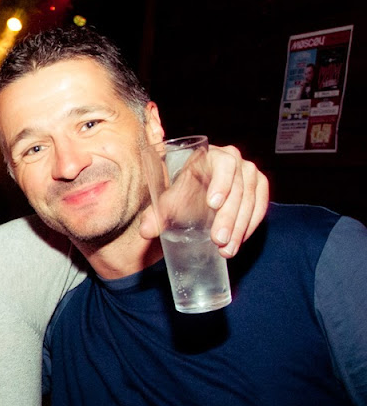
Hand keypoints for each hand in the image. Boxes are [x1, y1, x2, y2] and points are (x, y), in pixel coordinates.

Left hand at [140, 144, 268, 256]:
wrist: (196, 190)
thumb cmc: (182, 192)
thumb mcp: (168, 200)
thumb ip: (155, 215)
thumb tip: (146, 231)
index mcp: (210, 155)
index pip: (223, 163)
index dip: (221, 182)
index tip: (213, 204)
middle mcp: (234, 159)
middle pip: (238, 188)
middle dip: (229, 217)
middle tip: (218, 240)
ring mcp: (249, 173)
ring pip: (251, 200)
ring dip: (240, 227)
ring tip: (226, 250)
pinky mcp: (259, 187)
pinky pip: (260, 206)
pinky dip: (251, 225)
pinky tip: (240, 241)